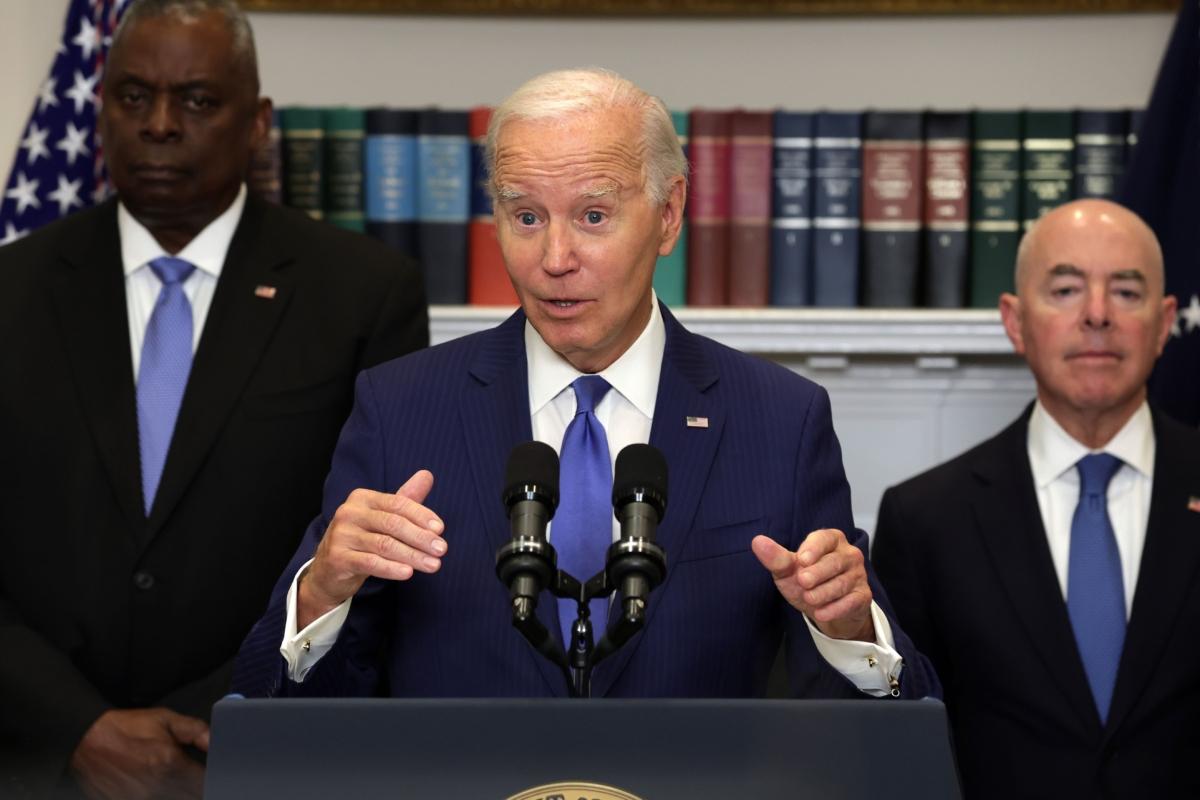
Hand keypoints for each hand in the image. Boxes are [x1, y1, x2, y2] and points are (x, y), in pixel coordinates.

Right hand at [69, 708, 207, 799]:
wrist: (87, 741)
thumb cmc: (126, 729)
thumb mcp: (164, 719)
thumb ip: (196, 731)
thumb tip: (216, 743)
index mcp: (170, 763)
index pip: (204, 783)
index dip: (213, 781)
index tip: (212, 776)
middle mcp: (156, 786)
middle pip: (191, 797)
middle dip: (196, 790)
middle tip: (194, 779)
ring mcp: (139, 799)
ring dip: (180, 794)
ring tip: (174, 782)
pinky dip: (161, 797)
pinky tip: (161, 788)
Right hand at [298, 470, 443, 627]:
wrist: (329, 569)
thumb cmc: (362, 539)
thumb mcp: (383, 517)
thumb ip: (405, 498)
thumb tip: (427, 475)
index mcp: (362, 498)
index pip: (397, 503)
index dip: (421, 516)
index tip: (440, 530)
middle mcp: (349, 513)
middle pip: (393, 523)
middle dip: (421, 537)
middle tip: (442, 549)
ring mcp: (341, 535)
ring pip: (384, 545)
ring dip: (413, 556)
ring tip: (433, 565)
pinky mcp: (337, 558)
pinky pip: (370, 563)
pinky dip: (391, 568)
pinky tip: (408, 573)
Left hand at [751, 530, 874, 641]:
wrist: (825, 611)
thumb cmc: (806, 583)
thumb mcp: (788, 571)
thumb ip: (776, 558)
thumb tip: (757, 541)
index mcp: (830, 540)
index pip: (824, 538)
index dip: (813, 548)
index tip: (801, 560)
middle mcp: (849, 554)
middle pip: (834, 562)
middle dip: (817, 573)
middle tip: (803, 582)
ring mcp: (858, 575)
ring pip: (842, 583)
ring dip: (823, 593)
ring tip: (809, 599)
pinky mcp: (863, 596)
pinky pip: (851, 601)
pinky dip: (834, 609)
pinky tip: (821, 614)